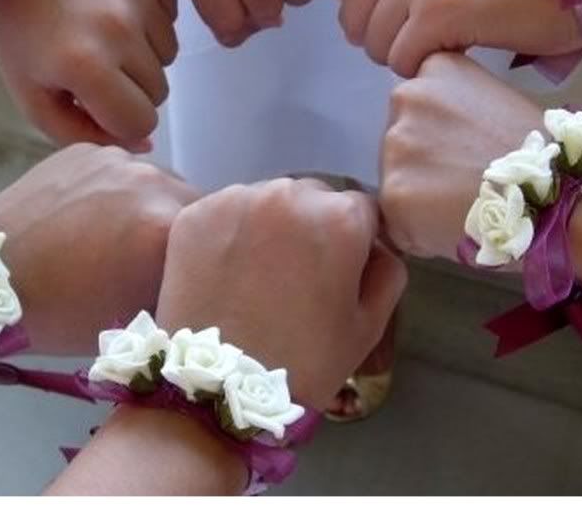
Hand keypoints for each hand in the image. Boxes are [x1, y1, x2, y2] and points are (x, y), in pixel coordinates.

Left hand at [0, 0, 177, 150]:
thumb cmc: (21, 32)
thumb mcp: (34, 96)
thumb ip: (83, 134)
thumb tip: (144, 145)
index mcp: (85, 66)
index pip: (142, 122)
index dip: (121, 121)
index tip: (99, 102)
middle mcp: (119, 28)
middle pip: (158, 90)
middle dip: (131, 87)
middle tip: (97, 64)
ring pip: (169, 54)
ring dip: (143, 53)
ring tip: (105, 33)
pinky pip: (172, 15)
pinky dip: (152, 19)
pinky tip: (118, 6)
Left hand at [0, 144, 198, 354]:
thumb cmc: (61, 315)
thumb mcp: (137, 317)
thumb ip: (180, 285)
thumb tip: (202, 273)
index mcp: (168, 228)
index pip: (217, 236)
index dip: (205, 257)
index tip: (186, 274)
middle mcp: (152, 181)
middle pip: (192, 202)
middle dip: (179, 229)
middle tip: (148, 259)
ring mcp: (117, 159)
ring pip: (156, 181)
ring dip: (149, 204)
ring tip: (114, 234)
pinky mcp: (85, 149)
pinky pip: (120, 167)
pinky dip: (114, 189)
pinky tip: (87, 215)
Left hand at [155, 178, 406, 409]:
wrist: (218, 388)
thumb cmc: (304, 361)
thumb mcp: (368, 325)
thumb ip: (386, 271)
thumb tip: (376, 245)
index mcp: (341, 218)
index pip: (362, 209)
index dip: (356, 240)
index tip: (340, 269)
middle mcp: (289, 193)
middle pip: (313, 197)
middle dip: (312, 226)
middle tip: (298, 274)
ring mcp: (237, 199)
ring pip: (267, 199)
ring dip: (271, 225)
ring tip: (259, 273)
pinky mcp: (195, 212)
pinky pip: (226, 211)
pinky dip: (231, 232)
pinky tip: (228, 270)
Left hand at [333, 0, 581, 77]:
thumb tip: (351, 13)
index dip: (375, 12)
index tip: (415, 14)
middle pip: (352, 18)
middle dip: (386, 39)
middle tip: (433, 35)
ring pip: (374, 44)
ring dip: (407, 55)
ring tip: (449, 39)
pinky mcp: (437, 8)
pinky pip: (402, 60)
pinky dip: (427, 67)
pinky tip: (461, 49)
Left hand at [379, 53, 541, 259]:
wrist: (559, 197)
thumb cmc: (541, 155)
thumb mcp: (495, 101)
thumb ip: (457, 108)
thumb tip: (439, 139)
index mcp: (435, 70)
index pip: (415, 106)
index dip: (440, 137)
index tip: (468, 151)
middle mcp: (406, 97)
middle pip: (399, 141)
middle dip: (423, 165)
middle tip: (467, 183)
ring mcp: (394, 144)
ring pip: (396, 182)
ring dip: (419, 200)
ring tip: (465, 207)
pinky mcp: (392, 192)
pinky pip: (395, 221)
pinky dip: (418, 233)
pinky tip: (455, 228)